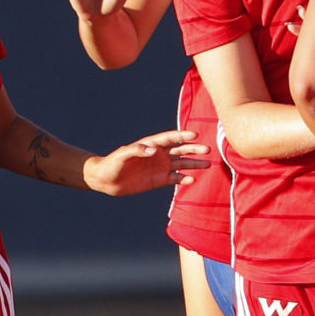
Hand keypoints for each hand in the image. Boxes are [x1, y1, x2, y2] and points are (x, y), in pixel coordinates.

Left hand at [83, 129, 210, 196]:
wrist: (106, 180)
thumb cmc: (112, 164)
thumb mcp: (123, 155)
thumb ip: (137, 150)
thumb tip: (153, 150)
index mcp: (151, 144)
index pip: (170, 138)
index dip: (183, 136)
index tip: (195, 135)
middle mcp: (159, 154)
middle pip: (181, 150)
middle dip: (194, 149)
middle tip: (207, 149)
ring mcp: (160, 167)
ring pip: (182, 164)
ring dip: (194, 164)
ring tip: (208, 165)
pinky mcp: (159, 180)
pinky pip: (175, 178)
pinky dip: (184, 179)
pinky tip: (193, 179)